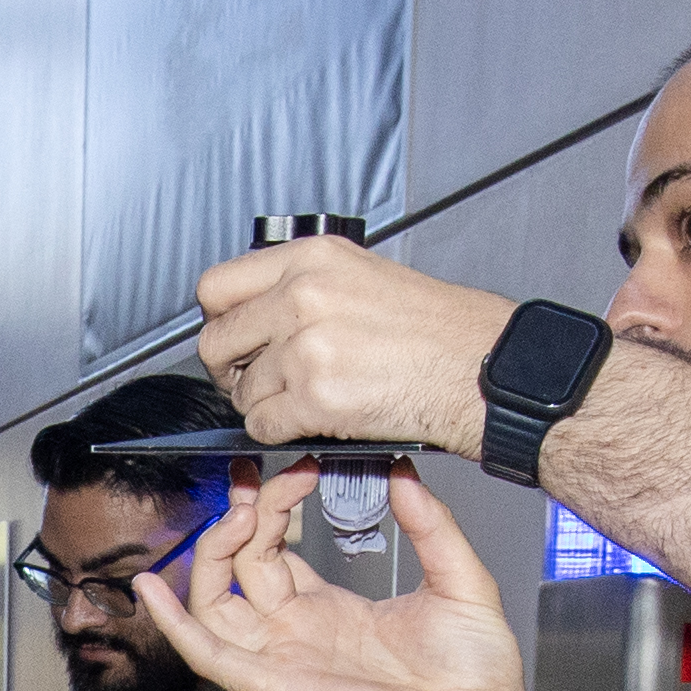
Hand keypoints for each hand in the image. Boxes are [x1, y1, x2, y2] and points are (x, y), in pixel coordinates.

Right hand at [136, 460, 535, 690]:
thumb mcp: (459, 579)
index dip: (273, 506)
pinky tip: (154, 589)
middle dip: (242, 516)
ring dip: (212, 554)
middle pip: (239, 567)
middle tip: (260, 478)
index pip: (274, 550)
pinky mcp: (279, 689)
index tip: (297, 466)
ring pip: (214, 604)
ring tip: (236, 515)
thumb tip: (402, 472)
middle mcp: (298, 635)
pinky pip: (210, 657)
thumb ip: (430, 524)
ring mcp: (285, 661)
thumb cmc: (474, 679)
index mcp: (332, 611)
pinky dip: (175, 625)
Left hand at [190, 233, 517, 451]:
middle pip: (215, 343)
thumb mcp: (361, 275)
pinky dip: (279, 431)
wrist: (475, 366)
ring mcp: (305, 348)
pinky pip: (262, 426)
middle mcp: (302, 296)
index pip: (217, 288)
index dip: (218, 321)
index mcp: (310, 259)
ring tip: (303, 398)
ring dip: (263, 404)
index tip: (232, 338)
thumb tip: (255, 312)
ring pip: (242, 392)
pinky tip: (311, 418)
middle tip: (253, 379)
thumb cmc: (433, 327)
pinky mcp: (316, 397)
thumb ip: (302, 285)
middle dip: (230, 370)